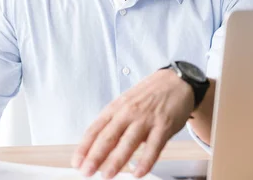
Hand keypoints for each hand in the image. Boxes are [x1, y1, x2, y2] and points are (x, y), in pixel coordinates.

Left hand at [71, 69, 193, 178]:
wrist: (176, 81)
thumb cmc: (148, 95)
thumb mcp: (125, 105)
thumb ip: (114, 124)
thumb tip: (99, 147)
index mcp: (115, 108)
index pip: (95, 129)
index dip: (84, 147)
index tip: (76, 162)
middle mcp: (127, 113)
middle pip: (107, 137)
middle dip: (95, 156)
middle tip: (85, 172)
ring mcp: (146, 119)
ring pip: (128, 142)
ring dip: (116, 161)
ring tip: (106, 175)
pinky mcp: (164, 125)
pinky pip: (154, 147)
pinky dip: (145, 161)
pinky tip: (138, 173)